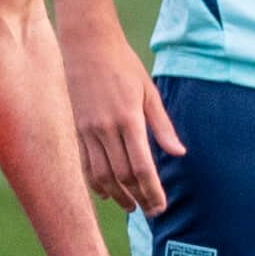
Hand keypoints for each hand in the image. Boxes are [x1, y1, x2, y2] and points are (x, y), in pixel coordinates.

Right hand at [63, 24, 184, 213]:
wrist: (87, 45)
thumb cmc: (123, 65)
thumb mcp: (149, 92)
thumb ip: (162, 126)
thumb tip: (179, 153)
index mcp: (128, 119)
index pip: (141, 167)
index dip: (152, 191)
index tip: (161, 206)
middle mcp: (105, 128)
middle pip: (122, 176)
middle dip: (138, 197)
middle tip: (150, 211)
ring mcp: (87, 130)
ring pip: (101, 175)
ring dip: (117, 196)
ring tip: (131, 206)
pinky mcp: (76, 128)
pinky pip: (85, 164)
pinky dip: (96, 183)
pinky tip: (107, 193)